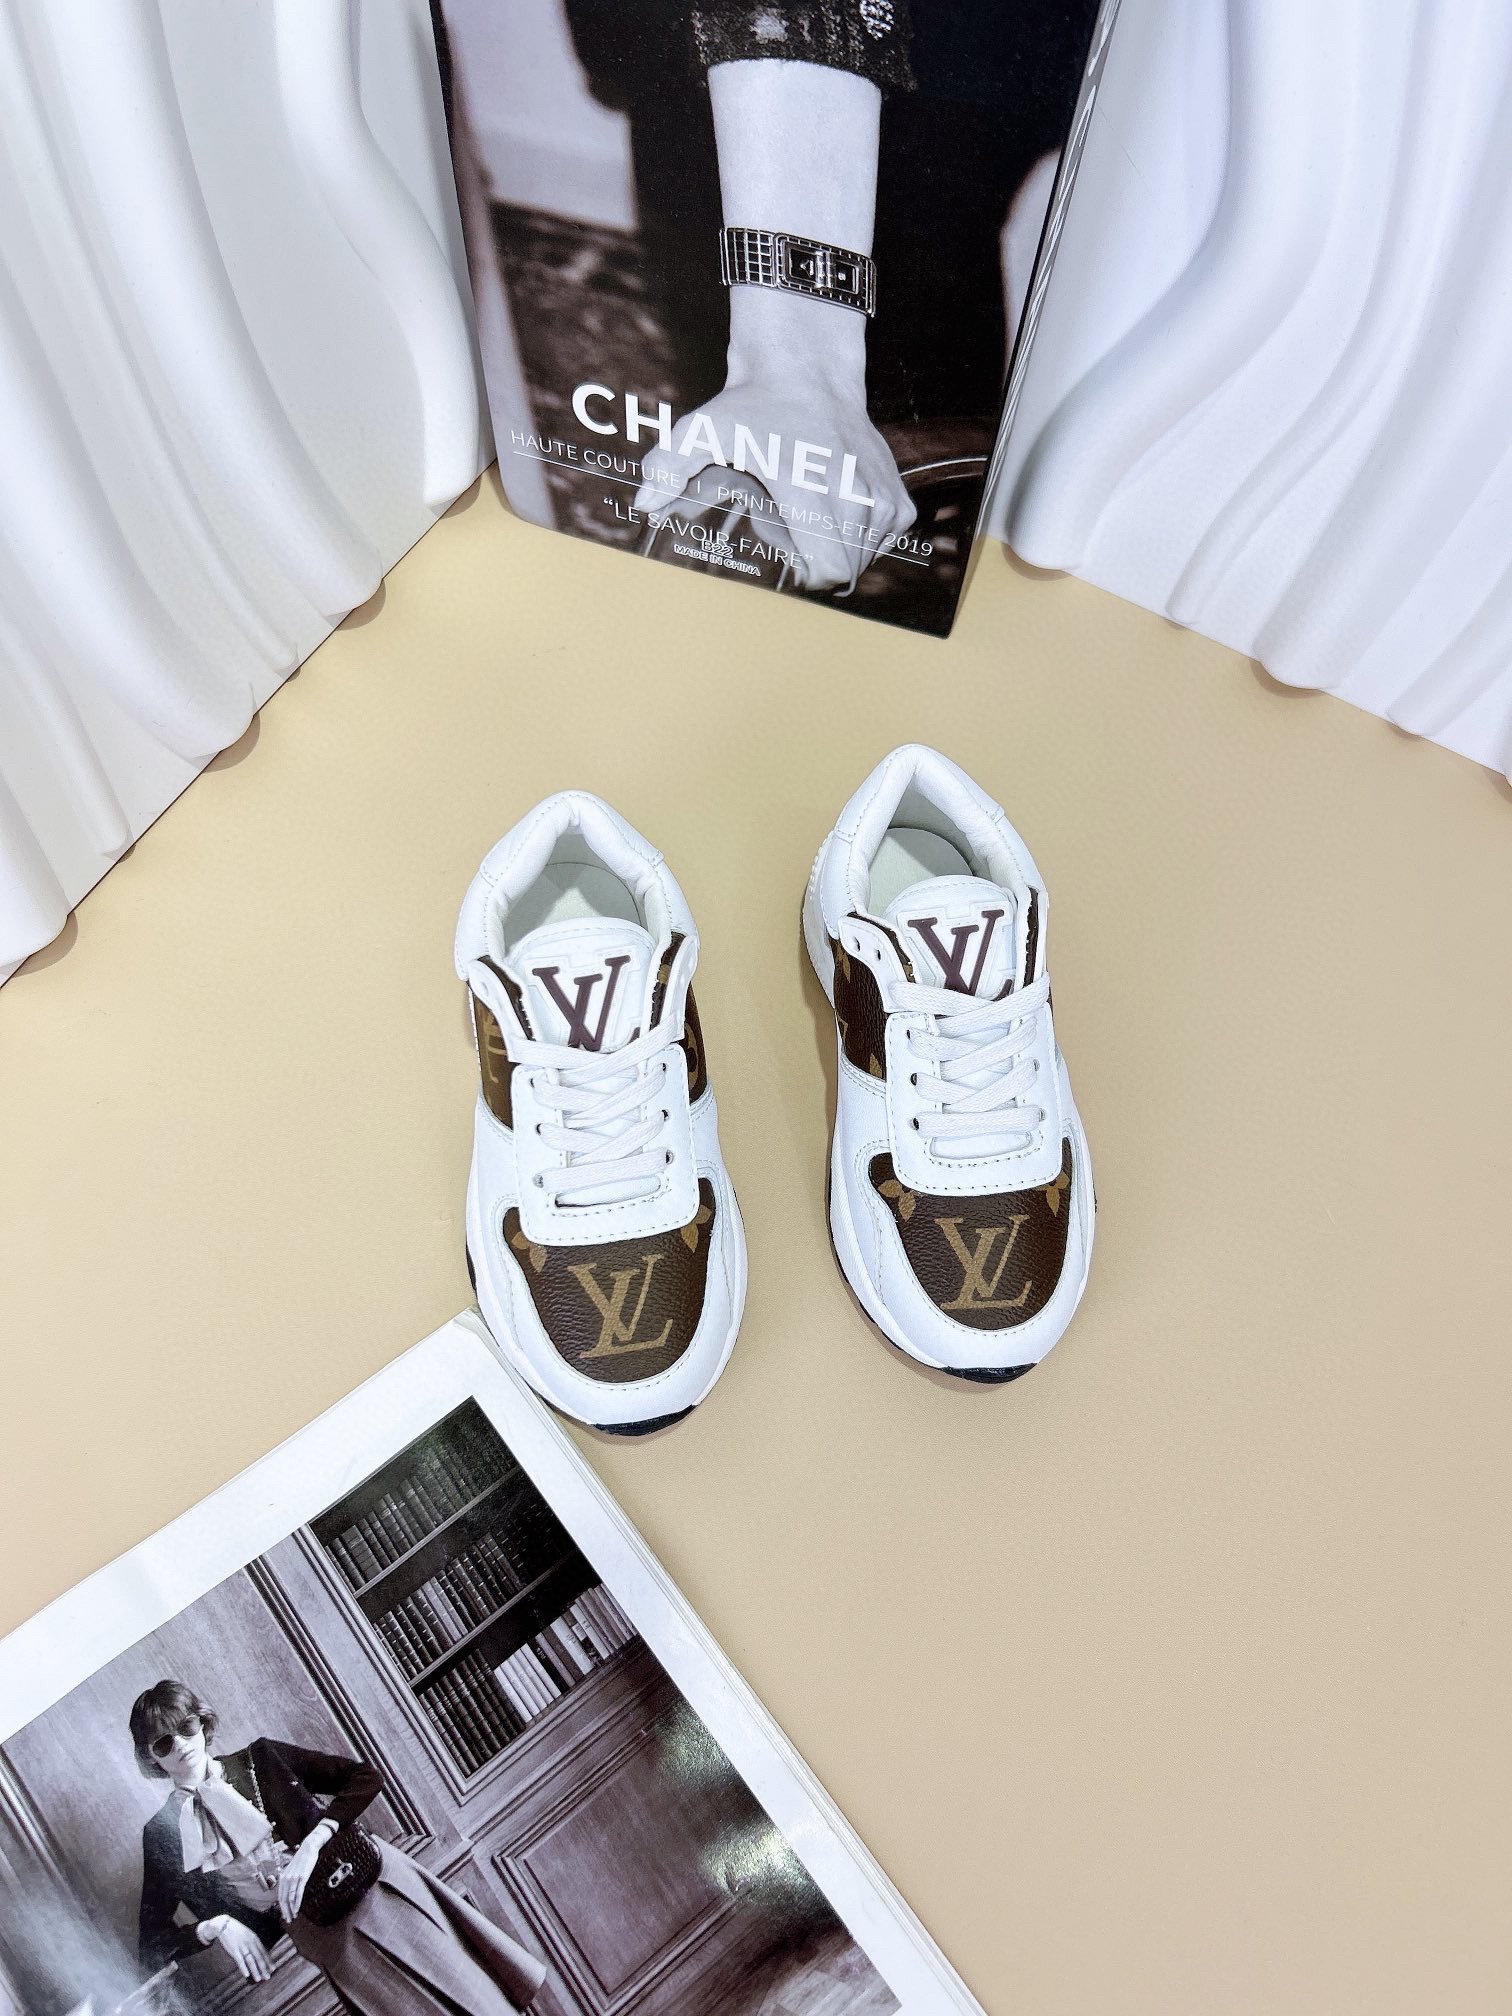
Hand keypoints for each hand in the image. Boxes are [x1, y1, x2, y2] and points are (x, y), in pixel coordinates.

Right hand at [214, 1918, 271, 1983]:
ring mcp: (242, 1946)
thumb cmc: (238, 1931)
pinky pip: (240, 1960)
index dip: (269, 1961)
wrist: (225, 1924)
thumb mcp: (248, 1935)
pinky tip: (246, 1975)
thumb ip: (254, 1944)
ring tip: (259, 1979)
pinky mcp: (234, 1950)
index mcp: (255, 1939)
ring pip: (250, 1960)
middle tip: (268, 1977)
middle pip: (259, 1957)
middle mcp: (250, 1943)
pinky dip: (244, 1967)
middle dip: (264, 1968)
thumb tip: (259, 1954)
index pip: (264, 1952)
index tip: (273, 1969)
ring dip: (255, 1970)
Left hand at [277, 1827, 328, 1923]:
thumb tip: (291, 1890)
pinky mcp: (302, 1877)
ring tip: (294, 1916)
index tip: (285, 1915)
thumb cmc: (303, 1858)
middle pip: (283, 1899)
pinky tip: (297, 1909)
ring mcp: (293, 1878)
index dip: (282, 1907)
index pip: (280, 1896)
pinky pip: (298, 1893)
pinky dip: (296, 1903)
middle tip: (289, 1920)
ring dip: (291, 1909)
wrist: (309, 1847)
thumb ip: (290, 1879)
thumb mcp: (293, 1869)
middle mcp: (286, 1878)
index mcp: (283, 1877)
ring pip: (290, 1898)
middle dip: (285, 1911)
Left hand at [634, 290, 913, 594]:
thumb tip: (644, 504)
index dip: (806, 575)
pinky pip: (885, 541)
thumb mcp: (702, 429)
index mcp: (812, 489)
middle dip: (817, 562)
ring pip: (865, 558)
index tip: (787, 555)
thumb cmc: (753, 408)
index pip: (829, 569)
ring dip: (837, 548)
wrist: (806, 373)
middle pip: (845, 570)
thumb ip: (668, 466)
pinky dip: (864, 536)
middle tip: (791, 526)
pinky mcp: (897, 495)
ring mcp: (881, 495)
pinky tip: (838, 508)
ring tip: (811, 511)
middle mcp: (855, 493)